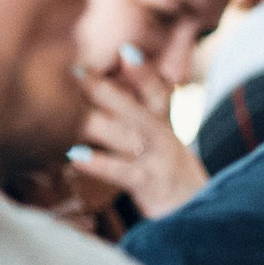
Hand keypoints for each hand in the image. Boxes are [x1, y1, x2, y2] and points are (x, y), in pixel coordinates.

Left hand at [71, 50, 207, 219]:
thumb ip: (132, 118)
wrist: (200, 215)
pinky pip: (124, 171)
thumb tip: (90, 95)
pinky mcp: (151, 184)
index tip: (124, 49)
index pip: (157, 91)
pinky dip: (100, 163)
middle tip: (72, 69)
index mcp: (164, 124)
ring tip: (63, 109)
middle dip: (102, 88)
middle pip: (134, 108)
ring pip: (127, 135)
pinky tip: (75, 157)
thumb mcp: (158, 143)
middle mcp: (164, 137)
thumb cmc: (166, 176)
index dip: (144, 71)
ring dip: (94, 120)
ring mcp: (159, 160)